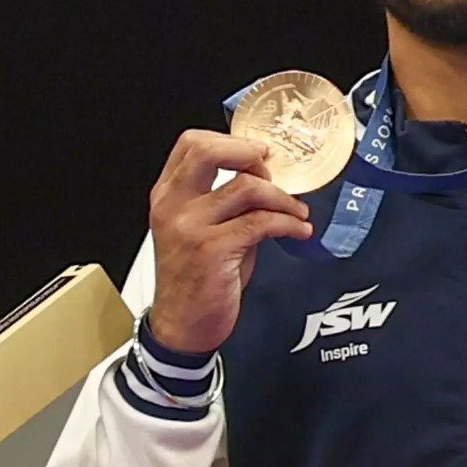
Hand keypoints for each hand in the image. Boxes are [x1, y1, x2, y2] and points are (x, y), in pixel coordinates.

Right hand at [147, 130, 311, 353]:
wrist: (182, 327)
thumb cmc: (194, 279)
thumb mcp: (200, 230)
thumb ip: (225, 201)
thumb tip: (267, 179)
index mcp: (167, 195)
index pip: (190, 144)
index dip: (229, 140)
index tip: (257, 152)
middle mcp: (173, 205)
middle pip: (209, 151)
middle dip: (250, 153)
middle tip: (273, 168)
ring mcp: (190, 226)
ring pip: (246, 187)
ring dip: (282, 197)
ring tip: (296, 211)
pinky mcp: (212, 249)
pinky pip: (261, 222)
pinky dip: (288, 222)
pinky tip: (299, 230)